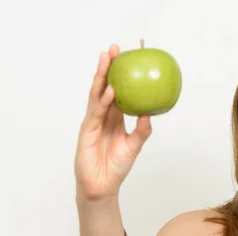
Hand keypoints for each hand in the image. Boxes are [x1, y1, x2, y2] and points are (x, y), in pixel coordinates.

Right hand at [74, 44, 152, 201]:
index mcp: (114, 118)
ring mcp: (93, 122)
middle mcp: (102, 116)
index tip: (127, 58)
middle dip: (107, 67)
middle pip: (104, 86)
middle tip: (114, 48)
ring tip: (106, 59)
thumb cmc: (117, 167)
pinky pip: (96, 113)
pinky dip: (103, 101)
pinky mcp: (86, 131)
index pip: (118, 91)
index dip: (120, 75)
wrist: (102, 186)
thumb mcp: (134, 146)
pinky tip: (110, 90)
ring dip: (101, 76)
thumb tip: (150, 113)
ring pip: (97, 94)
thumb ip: (142, 131)